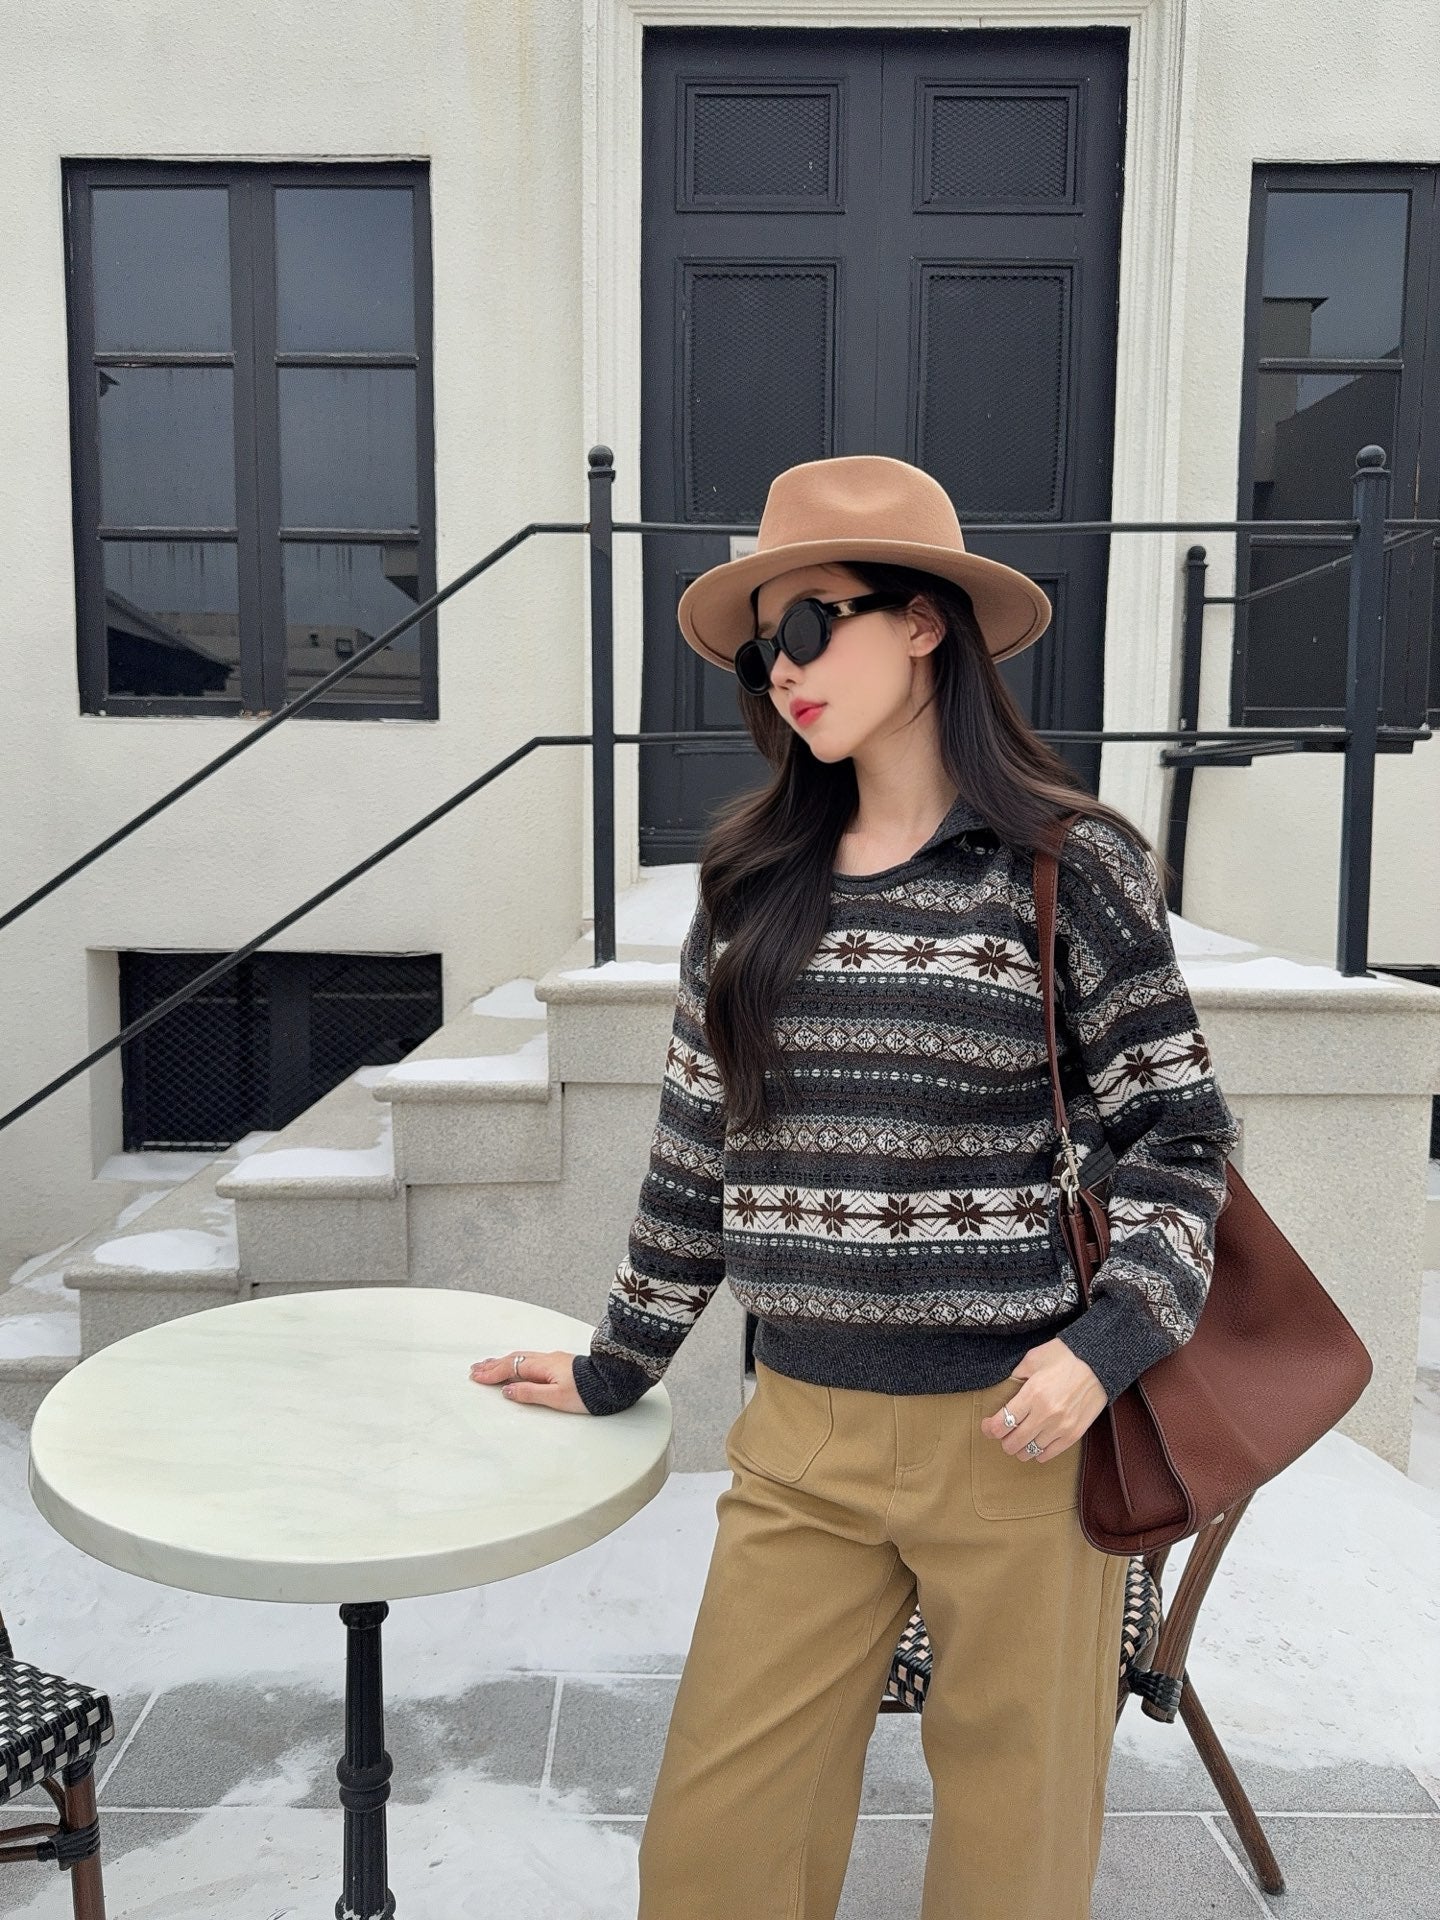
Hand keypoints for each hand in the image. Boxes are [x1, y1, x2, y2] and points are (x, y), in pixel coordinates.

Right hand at [469, 1349, 589, 1414]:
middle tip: (475, 1369)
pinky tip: (518, 1364)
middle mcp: (546, 1359)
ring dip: (504, 1361)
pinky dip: (518, 1361)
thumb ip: (530, 1393)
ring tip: (490, 1365)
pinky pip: (531, 1359)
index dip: (492, 1374)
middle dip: (493, 1365)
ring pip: (522, 1358)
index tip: (476, 1377)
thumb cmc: (589, 1391)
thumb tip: (508, 1390)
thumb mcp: (556, 1398)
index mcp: (543, 1366)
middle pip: (514, 1360)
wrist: (613, 1381)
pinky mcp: (562, 1363)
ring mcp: (555, 1360)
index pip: (510, 1368)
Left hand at [978, 1339, 1106, 1460]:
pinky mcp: (1074, 1434)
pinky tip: (1036, 1444)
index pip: (1002, 1423)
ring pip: (1030, 1452)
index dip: (990, 1428)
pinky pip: (1049, 1454)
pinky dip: (1038, 1453)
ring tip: (1020, 1440)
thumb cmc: (1065, 1356)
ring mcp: (1061, 1426)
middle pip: (1014, 1442)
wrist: (1099, 1362)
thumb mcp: (1033, 1358)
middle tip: (1003, 1434)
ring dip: (1020, 1449)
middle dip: (1004, 1441)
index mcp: (1032, 1394)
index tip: (987, 1426)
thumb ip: (1016, 1375)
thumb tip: (1004, 1388)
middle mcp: (1045, 1414)